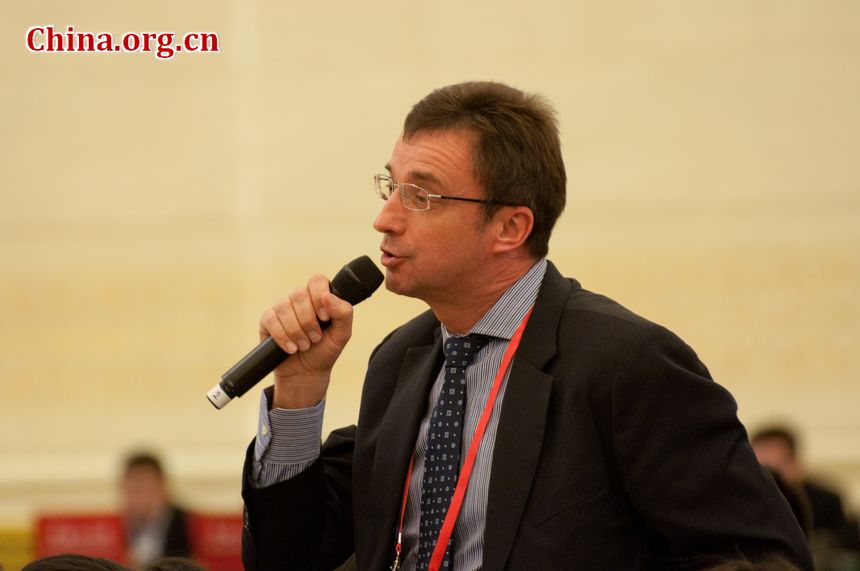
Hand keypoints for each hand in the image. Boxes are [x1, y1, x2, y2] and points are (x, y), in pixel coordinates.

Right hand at [259, 274, 353, 408]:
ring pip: (284, 307)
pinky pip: (271, 319)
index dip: (319, 296)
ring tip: (304, 346)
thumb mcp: (342, 335)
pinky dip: (282, 336)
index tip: (325, 317)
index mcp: (319, 298)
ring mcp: (282, 308)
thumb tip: (328, 296)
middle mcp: (300, 299)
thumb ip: (343, 313)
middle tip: (315, 338)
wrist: (306, 373)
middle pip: (299, 294)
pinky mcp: (268, 320)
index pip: (317, 281)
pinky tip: (291, 348)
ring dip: (296, 330)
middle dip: (308, 321)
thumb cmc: (325, 351)